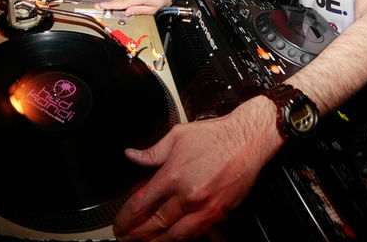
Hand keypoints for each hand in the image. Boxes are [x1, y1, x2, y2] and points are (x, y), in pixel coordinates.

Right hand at [94, 0, 179, 15]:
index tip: (101, 6)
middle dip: (111, 4)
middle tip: (100, 7)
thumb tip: (127, 12)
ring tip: (111, 7)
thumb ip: (138, 11)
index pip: (123, 2)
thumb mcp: (153, 10)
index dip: (111, 5)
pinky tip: (122, 3)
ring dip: (119, 2)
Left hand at [113, 96, 282, 240]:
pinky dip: (182, 238)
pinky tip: (172, 238)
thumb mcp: (178, 135)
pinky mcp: (220, 212)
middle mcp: (188, 195)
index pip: (141, 205)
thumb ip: (153, 151)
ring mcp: (205, 207)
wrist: (248, 139)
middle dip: (136, 234)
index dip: (125, 218)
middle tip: (126, 238)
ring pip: (175, 235)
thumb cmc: (217, 135)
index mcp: (173, 175)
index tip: (119, 223)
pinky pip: (197, 233)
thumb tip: (133, 155)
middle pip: (155, 224)